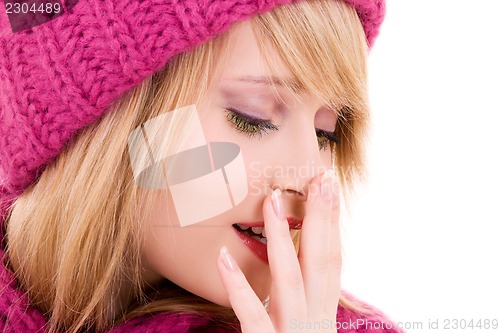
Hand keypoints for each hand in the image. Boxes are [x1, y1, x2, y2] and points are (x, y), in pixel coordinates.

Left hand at [217, 169, 340, 332]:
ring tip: (271, 201)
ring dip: (281, 237)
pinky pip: (252, 314)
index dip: (332, 222)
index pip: (331, 261)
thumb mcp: (306, 323)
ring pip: (288, 279)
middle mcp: (313, 319)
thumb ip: (303, 295)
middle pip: (319, 262)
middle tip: (320, 178)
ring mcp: (291, 330)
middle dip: (321, 218)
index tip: (330, 185)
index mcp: (322, 311)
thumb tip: (297, 258)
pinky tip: (222, 258)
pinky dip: (238, 286)